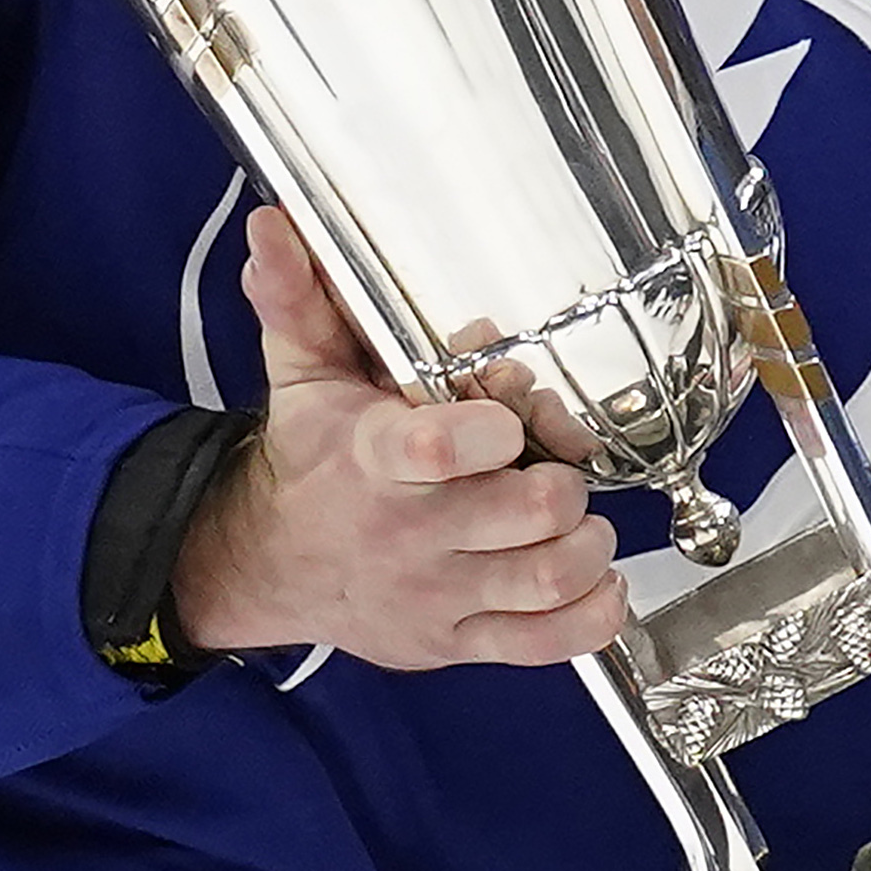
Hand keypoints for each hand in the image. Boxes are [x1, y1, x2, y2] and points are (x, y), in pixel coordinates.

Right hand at [170, 207, 629, 668]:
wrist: (271, 565)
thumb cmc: (310, 461)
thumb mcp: (298, 374)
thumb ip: (296, 298)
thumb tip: (272, 225)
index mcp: (375, 460)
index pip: (440, 448)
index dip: (496, 426)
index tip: (509, 407)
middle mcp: (411, 534)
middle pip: (526, 512)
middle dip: (563, 478)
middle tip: (559, 462)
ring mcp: (438, 595)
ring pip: (546, 579)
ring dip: (588, 543)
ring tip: (579, 516)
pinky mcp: (458, 641)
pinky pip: (544, 644)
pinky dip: (592, 615)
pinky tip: (599, 580)